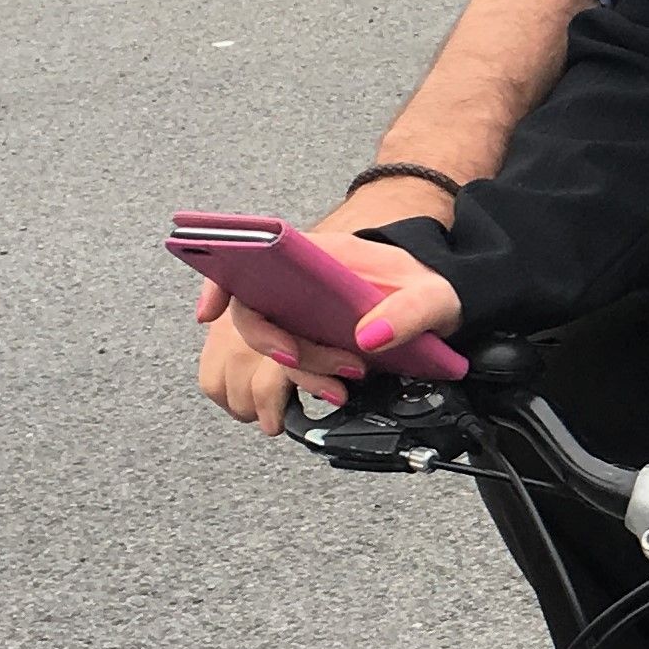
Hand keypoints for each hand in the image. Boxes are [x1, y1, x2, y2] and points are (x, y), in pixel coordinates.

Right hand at [193, 199, 457, 438]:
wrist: (438, 301)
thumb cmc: (428, 288)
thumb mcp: (434, 296)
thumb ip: (409, 313)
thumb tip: (368, 337)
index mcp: (318, 255)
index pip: (251, 255)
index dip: (220, 282)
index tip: (210, 314)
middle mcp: (297, 282)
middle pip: (254, 315)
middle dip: (276, 349)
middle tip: (316, 372)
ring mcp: (297, 313)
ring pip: (261, 349)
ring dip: (291, 377)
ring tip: (336, 389)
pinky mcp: (304, 342)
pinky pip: (276, 368)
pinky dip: (292, 388)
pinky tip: (323, 394)